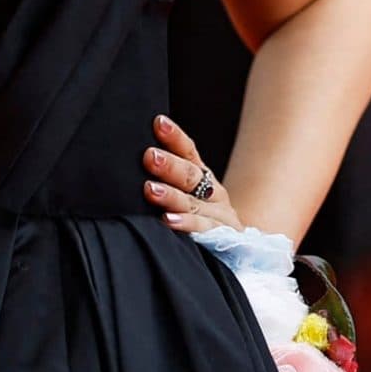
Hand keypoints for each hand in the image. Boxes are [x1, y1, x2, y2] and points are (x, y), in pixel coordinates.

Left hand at [141, 114, 240, 233]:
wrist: (238, 248)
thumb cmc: (199, 217)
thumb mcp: (187, 196)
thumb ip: (165, 179)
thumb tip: (132, 159)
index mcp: (202, 175)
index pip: (188, 151)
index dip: (174, 137)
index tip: (158, 123)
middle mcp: (212, 191)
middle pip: (190, 175)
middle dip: (169, 165)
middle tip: (149, 156)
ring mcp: (218, 213)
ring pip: (192, 202)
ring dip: (171, 196)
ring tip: (150, 189)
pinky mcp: (221, 235)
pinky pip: (202, 229)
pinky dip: (185, 224)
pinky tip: (167, 220)